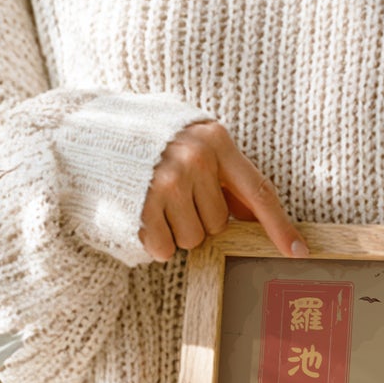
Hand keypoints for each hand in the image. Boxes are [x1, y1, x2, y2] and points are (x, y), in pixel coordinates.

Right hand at [139, 119, 307, 261]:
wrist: (84, 130)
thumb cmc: (147, 140)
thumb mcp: (191, 142)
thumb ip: (224, 174)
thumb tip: (255, 215)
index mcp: (216, 140)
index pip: (259, 191)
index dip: (280, 226)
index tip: (299, 252)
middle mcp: (196, 160)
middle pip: (219, 224)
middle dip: (199, 219)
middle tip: (173, 196)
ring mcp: (168, 182)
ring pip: (194, 240)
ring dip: (176, 232)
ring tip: (154, 202)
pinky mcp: (142, 205)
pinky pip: (165, 249)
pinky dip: (155, 242)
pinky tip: (141, 215)